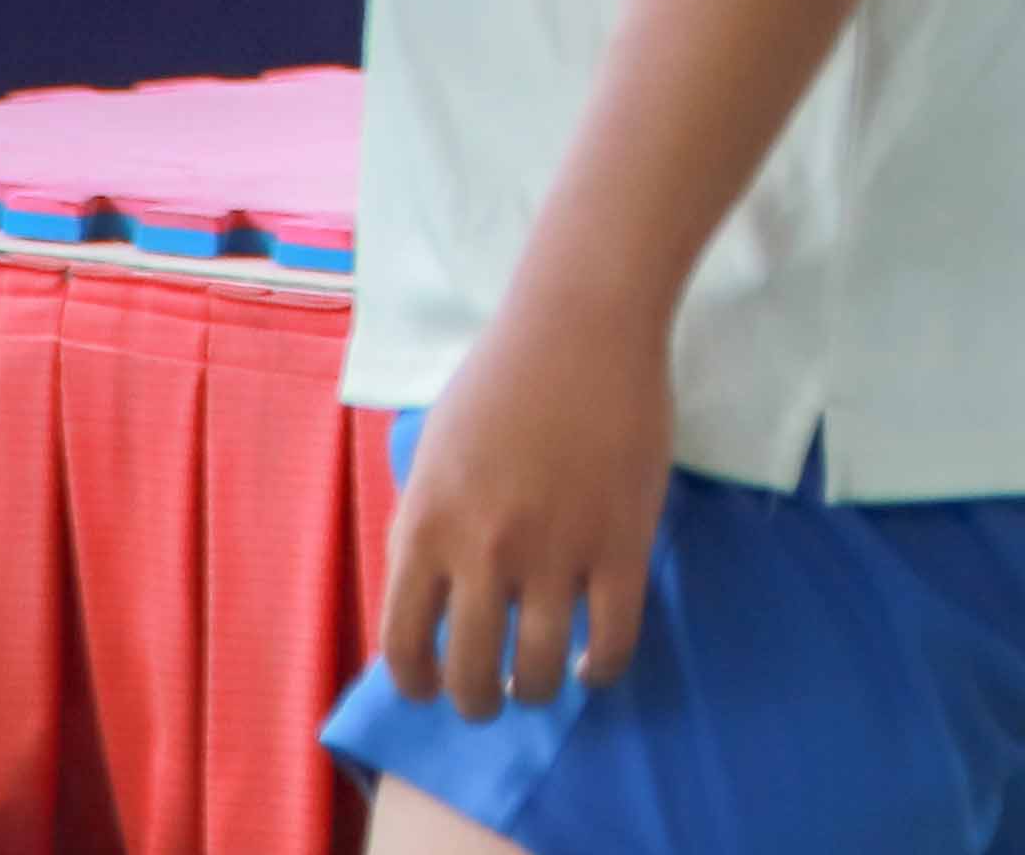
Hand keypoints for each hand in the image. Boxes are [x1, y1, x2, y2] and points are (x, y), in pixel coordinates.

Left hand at [377, 296, 674, 722]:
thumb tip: (424, 595)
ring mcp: (555, 551)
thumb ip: (423, 524)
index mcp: (425, 526)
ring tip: (540, 680)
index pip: (403, 645)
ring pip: (537, 670)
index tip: (433, 687)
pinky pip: (610, 640)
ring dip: (534, 691)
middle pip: (471, 674)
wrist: (582, 322)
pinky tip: (591, 660)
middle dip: (478, 701)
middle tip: (491, 695)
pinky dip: (599, 668)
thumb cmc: (502, 377)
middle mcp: (482, 551)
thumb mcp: (433, 452)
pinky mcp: (621, 543)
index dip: (417, 683)